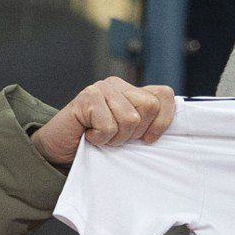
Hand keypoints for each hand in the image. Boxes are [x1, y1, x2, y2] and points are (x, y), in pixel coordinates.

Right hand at [31, 77, 176, 166]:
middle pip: (149, 107)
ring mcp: (101, 88)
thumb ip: (147, 126)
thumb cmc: (96, 144)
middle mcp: (118, 84)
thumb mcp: (128, 135)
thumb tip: (176, 130)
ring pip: (130, 119)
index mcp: (133, 91)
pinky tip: (88, 134)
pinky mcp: (86, 97)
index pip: (164, 95)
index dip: (163, 121)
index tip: (148, 140)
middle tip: (115, 137)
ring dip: (115, 138)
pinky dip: (100, 138)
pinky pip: (109, 126)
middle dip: (135, 133)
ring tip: (101, 137)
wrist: (58, 149)